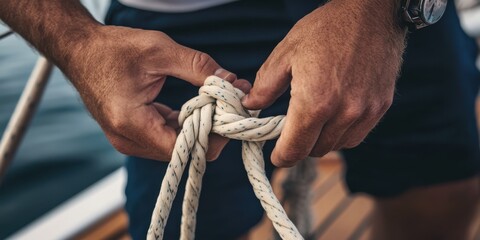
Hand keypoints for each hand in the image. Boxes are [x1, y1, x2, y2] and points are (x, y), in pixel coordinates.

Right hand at [66, 26, 248, 160]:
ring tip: (215, 104)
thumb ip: (198, 67)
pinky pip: (165, 137)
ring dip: (198, 127)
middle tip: (227, 106)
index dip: (212, 135)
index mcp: (131, 123)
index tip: (230, 114)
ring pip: (175, 146)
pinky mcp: (131, 133)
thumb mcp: (159, 51)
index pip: (182, 149)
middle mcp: (128, 140)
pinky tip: (198, 106)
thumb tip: (233, 81)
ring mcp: (128, 139)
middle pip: (181, 151)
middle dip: (209, 131)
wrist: (79, 49)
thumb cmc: (113, 48)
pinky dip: (184, 124)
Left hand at [242, 0, 405, 166]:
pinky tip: (335, 114)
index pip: (295, 149)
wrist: (371, 12)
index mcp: (315, 101)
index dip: (282, 157)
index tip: (276, 155)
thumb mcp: (286, 53)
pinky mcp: (382, 106)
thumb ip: (265, 86)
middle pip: (316, 151)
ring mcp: (366, 111)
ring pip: (338, 145)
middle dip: (300, 146)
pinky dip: (343, 132)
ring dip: (322, 140)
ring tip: (315, 119)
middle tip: (292, 129)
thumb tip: (252, 105)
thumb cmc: (325, 28)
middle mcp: (344, 112)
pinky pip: (357, 134)